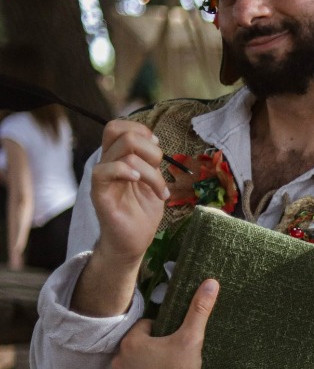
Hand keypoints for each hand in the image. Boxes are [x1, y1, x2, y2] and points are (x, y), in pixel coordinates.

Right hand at [90, 119, 167, 264]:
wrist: (133, 242)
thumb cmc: (142, 213)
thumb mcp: (153, 181)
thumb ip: (151, 162)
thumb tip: (154, 142)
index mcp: (119, 158)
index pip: (118, 126)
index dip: (140, 129)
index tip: (157, 149)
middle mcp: (107, 164)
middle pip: (117, 130)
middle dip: (148, 146)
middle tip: (159, 169)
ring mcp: (102, 178)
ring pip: (123, 151)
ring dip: (151, 170)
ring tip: (159, 190)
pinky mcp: (99, 193)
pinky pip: (103, 171)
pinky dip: (125, 171)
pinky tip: (138, 182)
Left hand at [107, 278, 215, 368]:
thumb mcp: (192, 339)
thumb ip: (199, 309)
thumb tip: (211, 282)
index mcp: (132, 342)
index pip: (144, 329)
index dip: (159, 335)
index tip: (171, 346)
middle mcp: (117, 360)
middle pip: (133, 350)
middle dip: (147, 353)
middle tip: (166, 363)